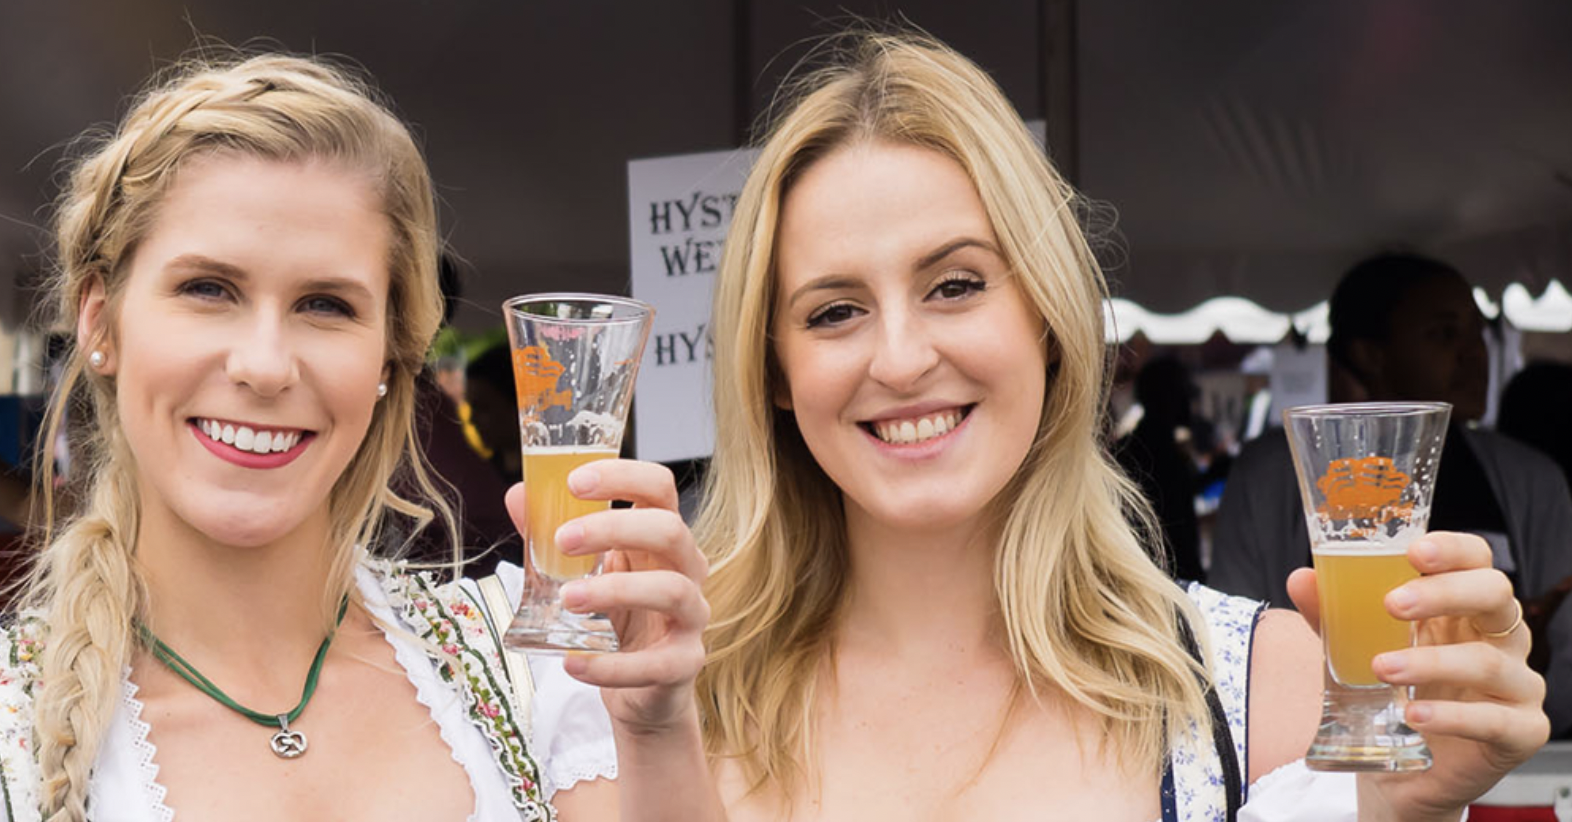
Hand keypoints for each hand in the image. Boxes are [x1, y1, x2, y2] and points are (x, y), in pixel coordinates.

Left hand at [505, 460, 708, 735]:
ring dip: (615, 590)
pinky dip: (611, 666)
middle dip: (614, 529)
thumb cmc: (615, 618)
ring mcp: (692, 617)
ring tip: (567, 600)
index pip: (659, 488)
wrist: (640, 689)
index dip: (623, 476)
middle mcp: (686, 569)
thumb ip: (553, 535)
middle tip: (563, 540)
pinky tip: (573, 663)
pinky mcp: (684, 663)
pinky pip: (656, 663)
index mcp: (661, 538)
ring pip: (672, 590)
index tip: (575, 482)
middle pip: (669, 531)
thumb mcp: (585, 572)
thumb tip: (519, 494)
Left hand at [1287, 532, 1549, 820]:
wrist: (1401, 771)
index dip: (1453, 550)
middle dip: (1445, 593)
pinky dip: (1452, 716)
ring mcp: (1516, 684)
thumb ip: (1333, 615)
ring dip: (1431, 661)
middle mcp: (1500, 637)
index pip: (1475, 559)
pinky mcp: (1522, 732)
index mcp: (1464, 606)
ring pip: (1489, 660)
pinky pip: (1497, 721)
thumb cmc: (1390, 693)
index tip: (1414, 551)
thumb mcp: (1356, 648)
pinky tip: (1413, 714)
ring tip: (1382, 668)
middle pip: (1495, 594)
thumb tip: (1301, 578)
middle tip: (1392, 604)